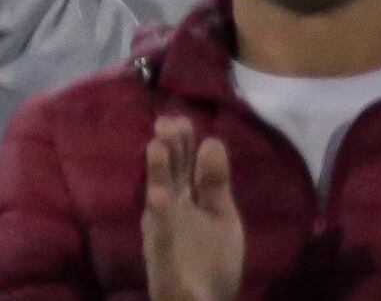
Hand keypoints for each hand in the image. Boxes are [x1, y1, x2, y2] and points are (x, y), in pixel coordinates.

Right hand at [146, 120, 246, 300]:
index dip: (184, 143)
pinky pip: (159, 235)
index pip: (185, 165)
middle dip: (170, 149)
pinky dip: (159, 218)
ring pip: (160, 197)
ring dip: (157, 173)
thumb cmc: (212, 261)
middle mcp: (171, 209)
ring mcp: (163, 231)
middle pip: (170, 173)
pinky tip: (158, 199)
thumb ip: (216, 183)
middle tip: (167, 121)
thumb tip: (213, 141)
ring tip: (157, 147)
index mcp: (187, 198)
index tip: (183, 118)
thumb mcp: (222, 218)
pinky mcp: (161, 255)